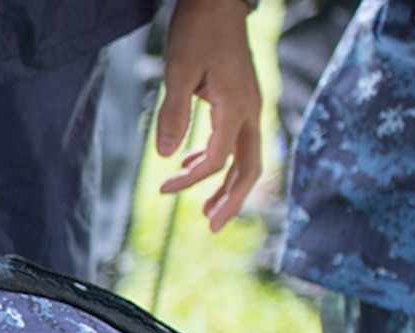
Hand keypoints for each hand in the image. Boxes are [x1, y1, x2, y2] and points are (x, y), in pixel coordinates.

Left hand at [156, 0, 262, 229]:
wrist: (218, 1)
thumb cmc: (197, 32)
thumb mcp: (178, 72)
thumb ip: (173, 114)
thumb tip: (167, 157)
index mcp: (236, 106)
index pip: (218, 158)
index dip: (192, 180)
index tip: (163, 189)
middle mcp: (251, 109)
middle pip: (249, 166)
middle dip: (231, 199)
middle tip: (211, 228)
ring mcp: (250, 104)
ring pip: (247, 155)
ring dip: (228, 184)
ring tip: (207, 210)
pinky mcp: (243, 98)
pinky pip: (238, 139)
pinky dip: (220, 159)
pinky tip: (194, 165)